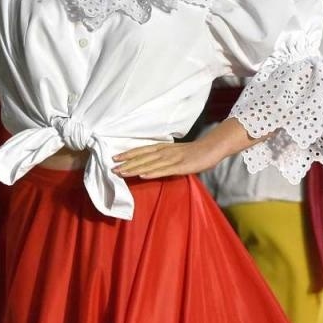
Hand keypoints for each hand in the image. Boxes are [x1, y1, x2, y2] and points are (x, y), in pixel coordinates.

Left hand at [112, 136, 226, 179]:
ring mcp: (172, 159)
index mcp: (162, 147)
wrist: (210, 149)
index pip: (141, 150)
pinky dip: (152, 172)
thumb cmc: (193, 152)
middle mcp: (164, 151)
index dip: (127, 154)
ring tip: (122, 173)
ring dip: (134, 169)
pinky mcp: (180, 166)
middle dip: (126, 164)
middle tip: (112, 168)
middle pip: (142, 158)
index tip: (114, 157)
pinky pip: (164, 170)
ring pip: (149, 164)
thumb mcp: (174, 151)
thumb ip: (162, 156)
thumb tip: (149, 163)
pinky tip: (142, 175)